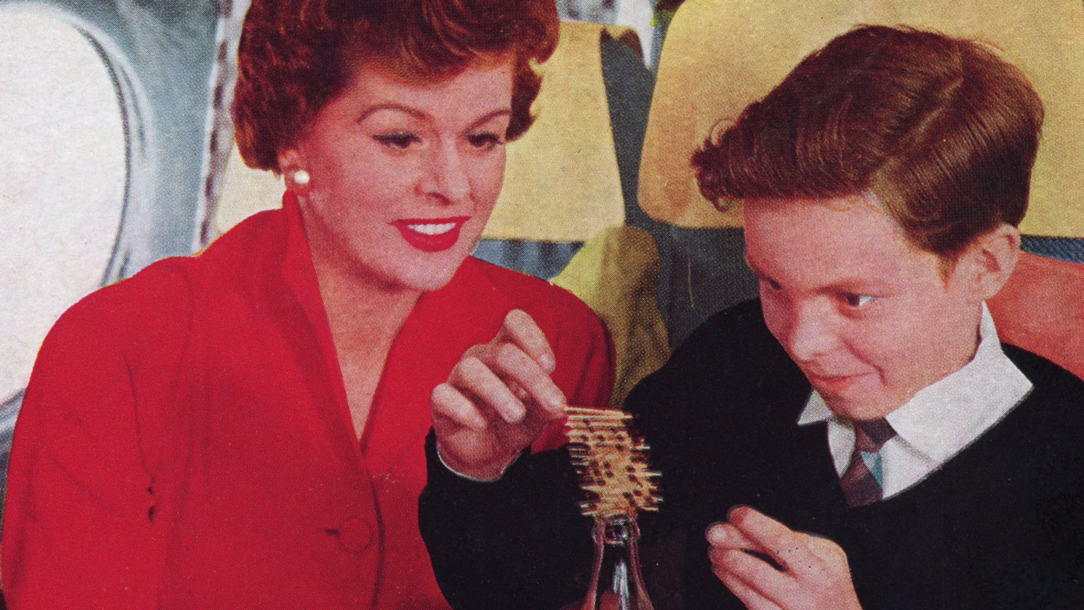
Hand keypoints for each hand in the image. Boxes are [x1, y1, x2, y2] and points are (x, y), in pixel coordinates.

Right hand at [431, 309, 566, 478]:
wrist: (485, 453)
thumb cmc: (512, 424)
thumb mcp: (535, 417)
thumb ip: (545, 408)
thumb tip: (558, 407)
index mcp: (506, 350)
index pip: (514, 322)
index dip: (533, 337)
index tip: (550, 367)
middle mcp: (481, 358)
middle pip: (502, 353)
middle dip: (532, 378)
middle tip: (552, 404)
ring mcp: (458, 378)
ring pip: (470, 370)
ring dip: (498, 393)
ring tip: (516, 415)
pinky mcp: (440, 402)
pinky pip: (443, 395)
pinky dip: (464, 409)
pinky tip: (481, 424)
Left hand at [706, 506, 862, 609]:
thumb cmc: (829, 584)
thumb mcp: (826, 555)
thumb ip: (792, 540)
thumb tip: (744, 527)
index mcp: (819, 568)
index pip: (782, 541)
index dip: (755, 525)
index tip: (735, 513)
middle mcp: (807, 594)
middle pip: (760, 571)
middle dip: (732, 550)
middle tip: (713, 535)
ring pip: (751, 593)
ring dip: (728, 569)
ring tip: (715, 552)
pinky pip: (753, 607)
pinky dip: (735, 587)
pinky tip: (725, 573)